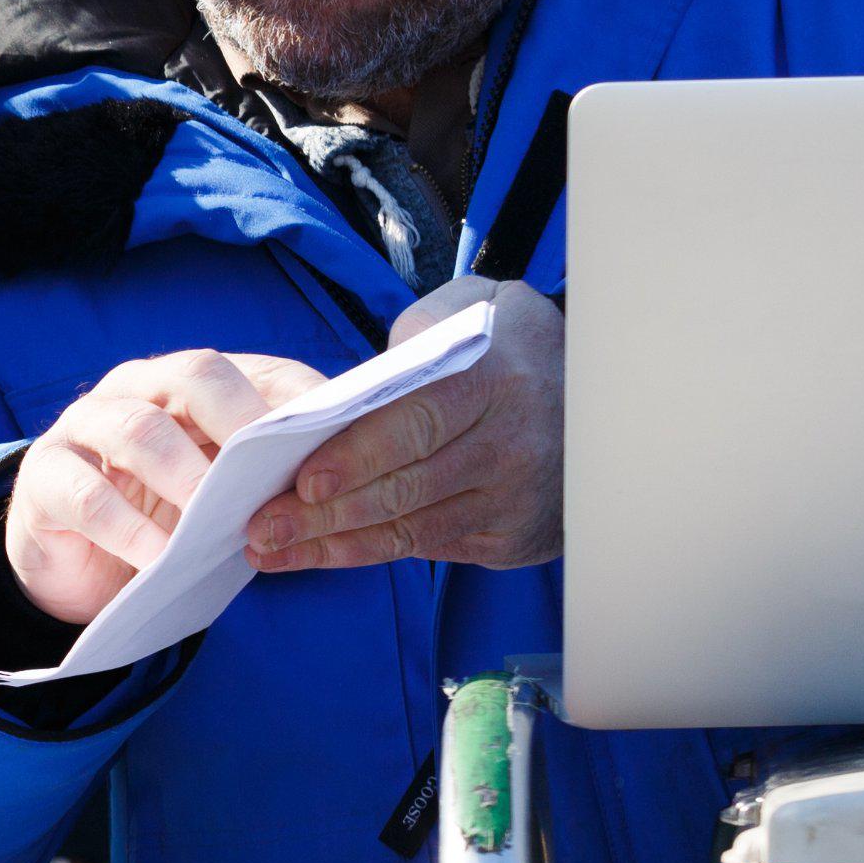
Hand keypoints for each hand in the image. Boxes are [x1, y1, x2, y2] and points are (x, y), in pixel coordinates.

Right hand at [4, 349, 331, 625]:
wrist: (73, 564)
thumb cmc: (161, 517)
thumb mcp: (219, 495)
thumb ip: (263, 479)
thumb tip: (335, 479)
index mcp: (189, 385)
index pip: (258, 371)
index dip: (300, 399)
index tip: (336, 438)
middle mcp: (137, 390)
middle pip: (193, 376)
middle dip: (240, 420)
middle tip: (270, 469)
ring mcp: (84, 427)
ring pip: (138, 430)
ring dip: (184, 475)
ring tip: (215, 519)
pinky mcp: (45, 477)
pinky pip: (87, 496)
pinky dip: (129, 530)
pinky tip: (161, 561)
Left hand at [245, 277, 563, 573]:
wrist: (603, 394)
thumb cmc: (509, 345)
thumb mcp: (475, 308)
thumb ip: (417, 332)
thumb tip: (354, 384)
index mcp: (493, 381)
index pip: (416, 425)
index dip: (357, 457)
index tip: (301, 481)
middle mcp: (509, 446)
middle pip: (405, 489)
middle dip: (325, 516)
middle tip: (260, 528)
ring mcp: (513, 498)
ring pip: (411, 531)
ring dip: (334, 546)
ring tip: (270, 551)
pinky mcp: (512, 536)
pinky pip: (429, 548)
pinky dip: (370, 554)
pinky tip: (320, 554)